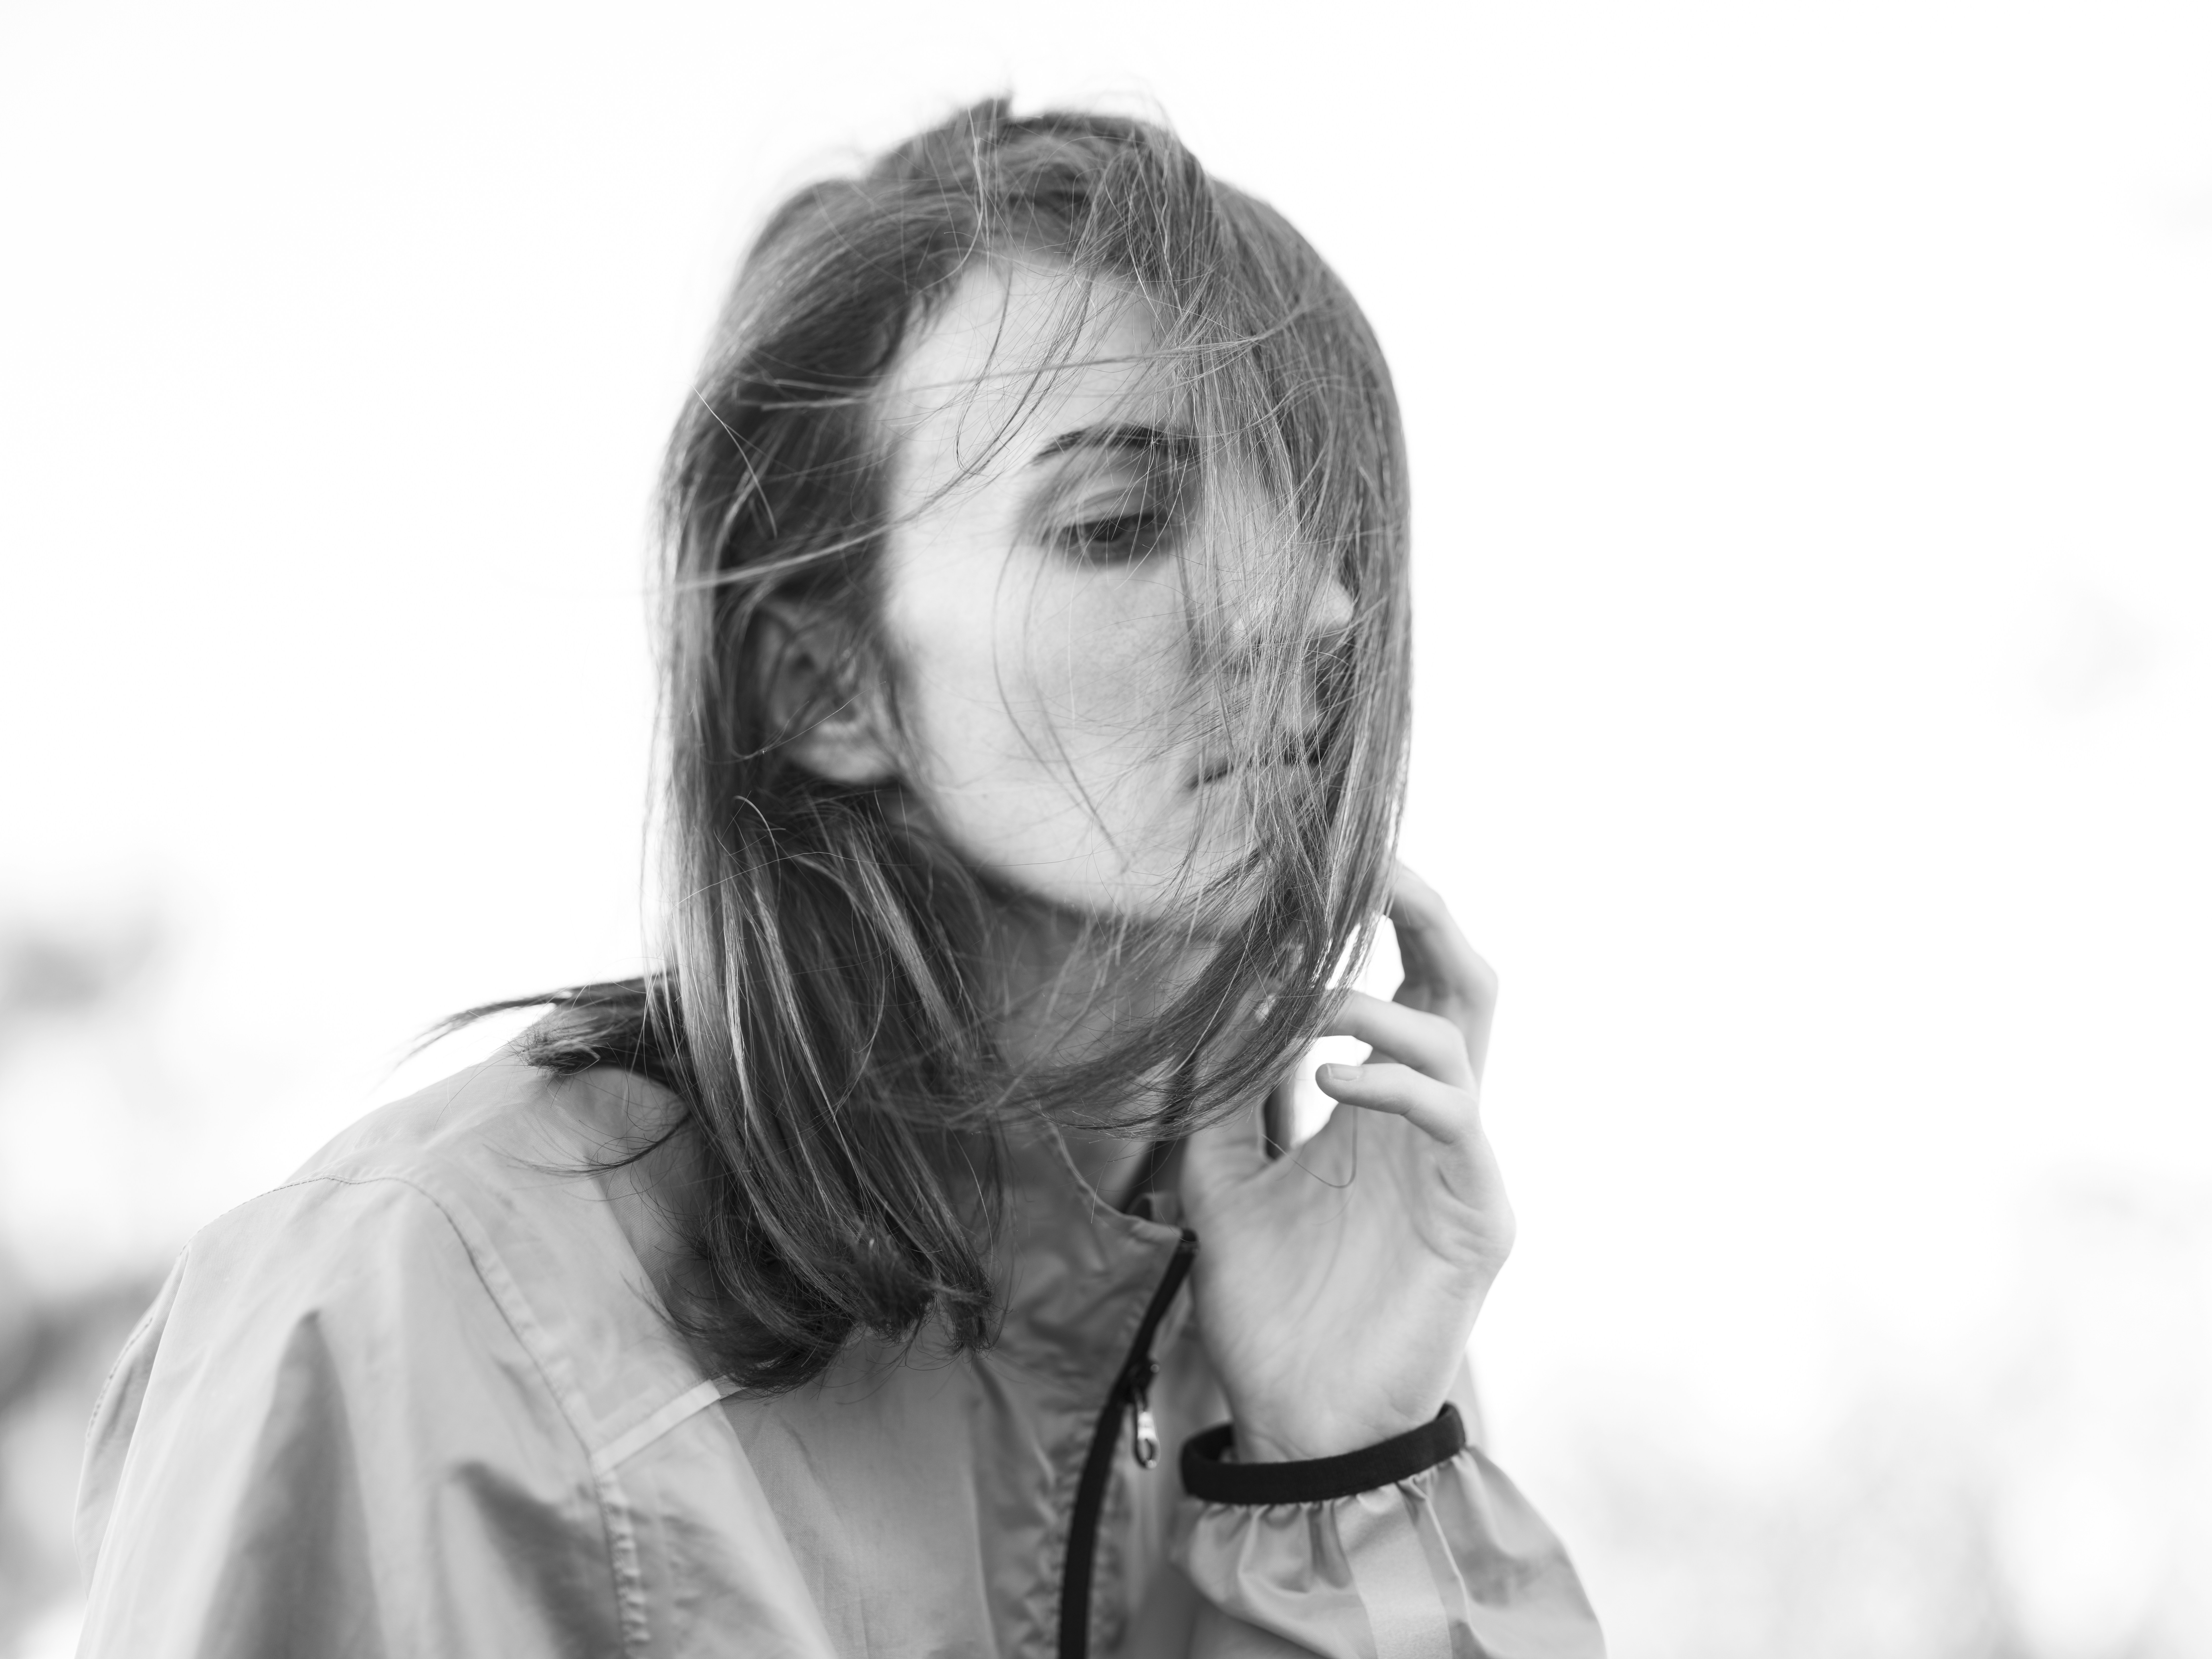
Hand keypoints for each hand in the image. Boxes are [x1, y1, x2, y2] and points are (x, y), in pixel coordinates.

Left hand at [1178, 865, 1512, 1462]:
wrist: (1297, 1424)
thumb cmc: (1269, 1311)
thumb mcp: (1220, 1182)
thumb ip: (1222, 1096)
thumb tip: (1217, 1001)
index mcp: (1377, 1109)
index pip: (1404, 983)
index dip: (1384, 917)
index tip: (1330, 859)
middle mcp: (1428, 1123)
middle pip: (1460, 983)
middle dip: (1426, 913)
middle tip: (1375, 862)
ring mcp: (1462, 1166)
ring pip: (1464, 1036)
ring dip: (1384, 1004)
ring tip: (1312, 1010)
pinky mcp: (1481, 1214)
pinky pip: (1457, 1116)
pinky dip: (1395, 1079)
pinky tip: (1331, 1077)